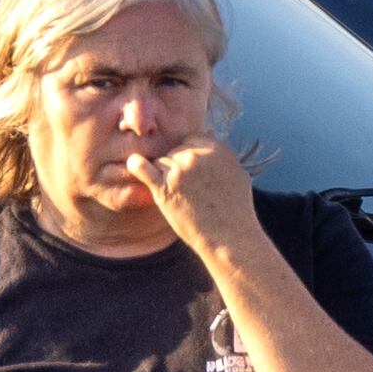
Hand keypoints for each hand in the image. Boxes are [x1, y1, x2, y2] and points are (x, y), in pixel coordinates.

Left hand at [125, 138, 259, 256]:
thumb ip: (220, 152)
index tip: (195, 174)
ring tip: (183, 198)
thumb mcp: (237, 173)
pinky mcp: (164, 188)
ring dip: (165, 177)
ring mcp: (179, 171)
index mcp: (216, 148)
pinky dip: (136, 166)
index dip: (190, 155)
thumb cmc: (236, 210)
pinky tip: (135, 166)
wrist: (230, 238)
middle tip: (192, 192)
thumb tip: (207, 132)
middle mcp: (196, 156)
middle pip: (174, 151)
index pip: (190, 139)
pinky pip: (141, 167)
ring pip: (160, 162)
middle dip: (179, 168)